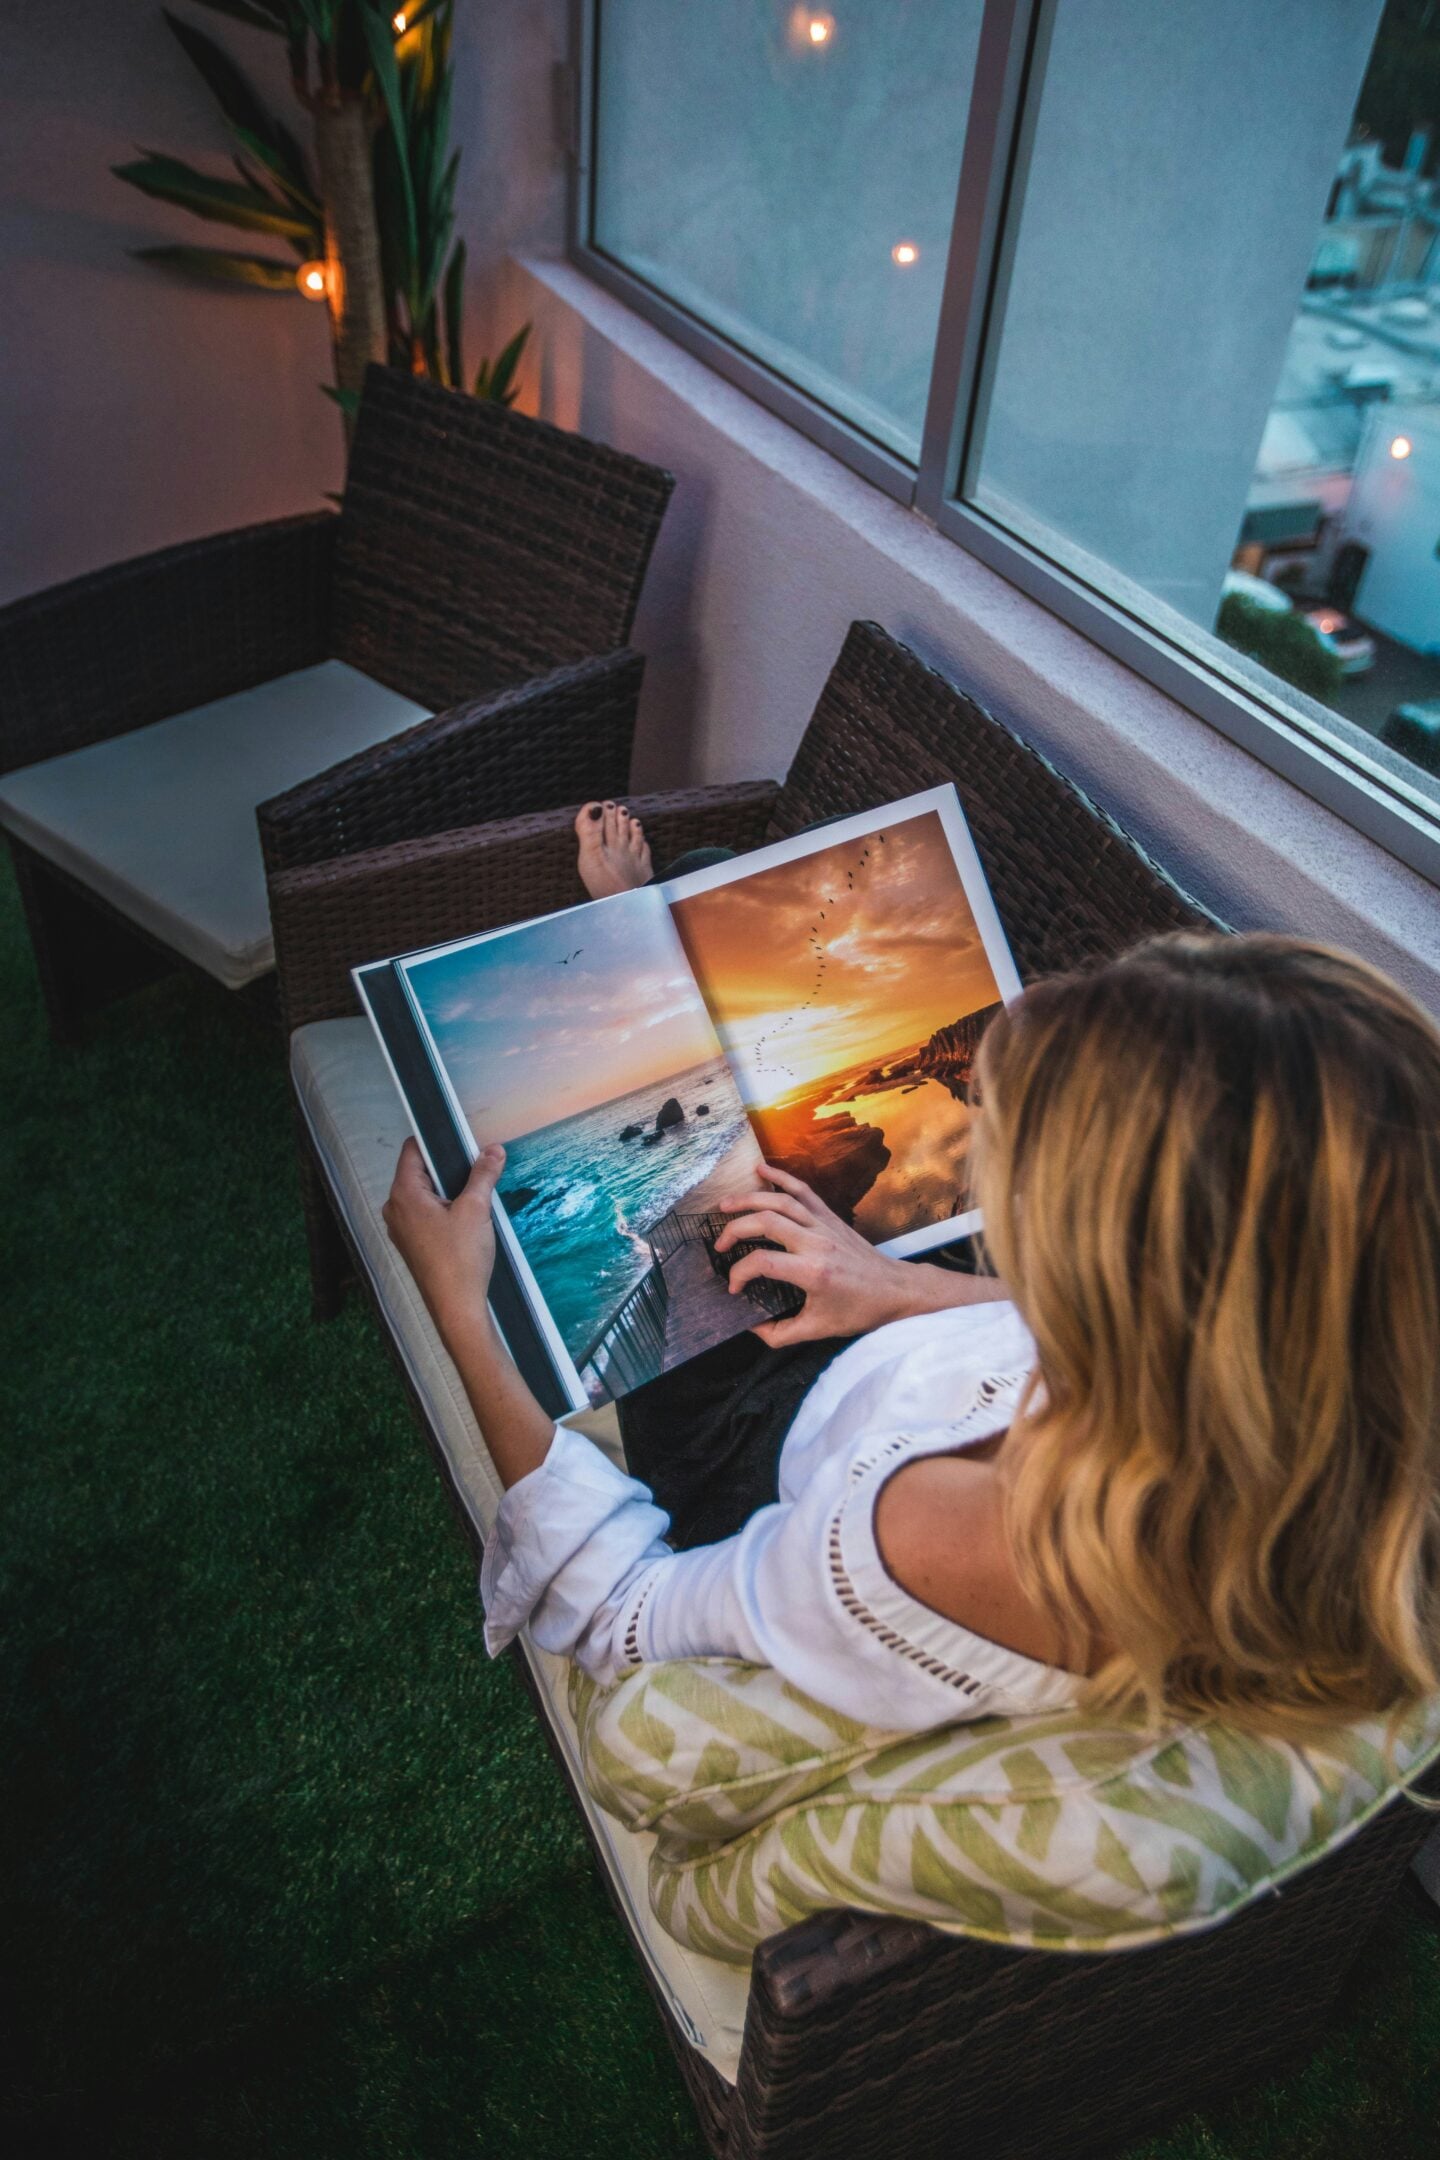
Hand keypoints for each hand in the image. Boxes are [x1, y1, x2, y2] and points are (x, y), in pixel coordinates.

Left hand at [383, 1137, 502, 1348]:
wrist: (456, 1307)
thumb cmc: (460, 1260)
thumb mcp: (476, 1209)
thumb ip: (483, 1175)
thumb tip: (493, 1150)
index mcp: (403, 1194)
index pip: (413, 1151)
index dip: (437, 1142)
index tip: (461, 1140)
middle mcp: (395, 1209)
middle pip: (420, 1172)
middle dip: (448, 1168)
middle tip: (476, 1172)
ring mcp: (401, 1229)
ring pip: (425, 1194)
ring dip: (449, 1191)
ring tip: (474, 1199)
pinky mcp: (412, 1244)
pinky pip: (426, 1215)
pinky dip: (445, 1210)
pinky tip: (467, 1221)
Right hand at [714, 1162, 917, 1347]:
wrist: (895, 1290)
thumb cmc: (859, 1311)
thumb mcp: (818, 1331)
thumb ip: (780, 1333)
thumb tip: (751, 1326)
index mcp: (812, 1272)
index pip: (762, 1262)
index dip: (739, 1274)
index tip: (734, 1288)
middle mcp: (816, 1242)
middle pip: (766, 1222)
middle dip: (735, 1230)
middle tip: (719, 1244)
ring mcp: (824, 1225)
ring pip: (781, 1201)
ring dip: (749, 1199)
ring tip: (724, 1205)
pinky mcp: (831, 1217)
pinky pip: (803, 1191)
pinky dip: (782, 1177)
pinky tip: (762, 1169)